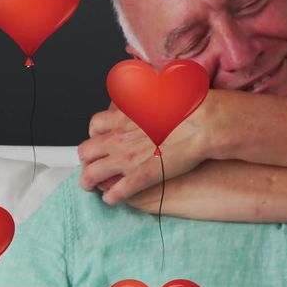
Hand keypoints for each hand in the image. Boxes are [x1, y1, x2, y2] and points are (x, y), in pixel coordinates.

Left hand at [78, 99, 212, 204]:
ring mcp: (126, 159)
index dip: (95, 136)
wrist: (200, 124)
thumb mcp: (159, 91)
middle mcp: (119, 138)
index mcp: (124, 117)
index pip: (95, 126)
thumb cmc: (185, 108)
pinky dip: (110, 197)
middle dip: (86, 160)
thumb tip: (151, 87)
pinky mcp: (139, 177)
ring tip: (91, 186)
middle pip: (86, 151)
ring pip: (90, 174)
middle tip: (92, 165)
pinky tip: (112, 199)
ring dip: (87, 182)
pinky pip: (114, 192)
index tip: (101, 142)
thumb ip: (147, 93)